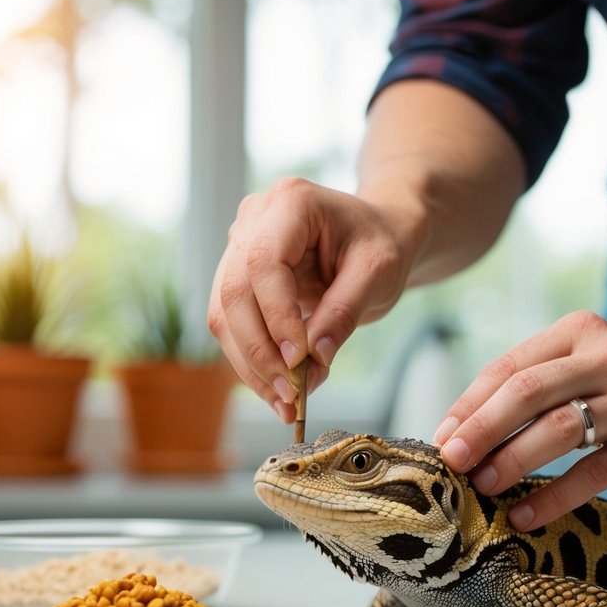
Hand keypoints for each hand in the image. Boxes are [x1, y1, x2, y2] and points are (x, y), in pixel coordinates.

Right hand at [207, 177, 418, 420]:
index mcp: (290, 202)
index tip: (299, 360)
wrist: (377, 235)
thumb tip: (311, 362)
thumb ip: (344, 314)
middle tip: (289, 394)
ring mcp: (238, 246)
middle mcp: (253, 219)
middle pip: (233, 292)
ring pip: (224, 314)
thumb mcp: (378, 274)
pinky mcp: (237, 277)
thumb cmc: (382, 245)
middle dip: (259, 350)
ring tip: (285, 403)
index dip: (277, 316)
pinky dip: (252, 362)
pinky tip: (277, 390)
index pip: (264, 263)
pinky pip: (232, 325)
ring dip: (250, 365)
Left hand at [433, 311, 606, 529]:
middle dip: (481, 428)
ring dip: (512, 460)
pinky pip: (593, 473)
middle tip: (452, 460)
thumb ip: (539, 379)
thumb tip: (464, 425)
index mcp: (581, 332)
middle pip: (528, 392)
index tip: (442, 436)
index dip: (470, 403)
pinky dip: (553, 497)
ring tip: (482, 486)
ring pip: (558, 429)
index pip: (511, 366)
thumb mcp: (592, 359)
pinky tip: (525, 515)